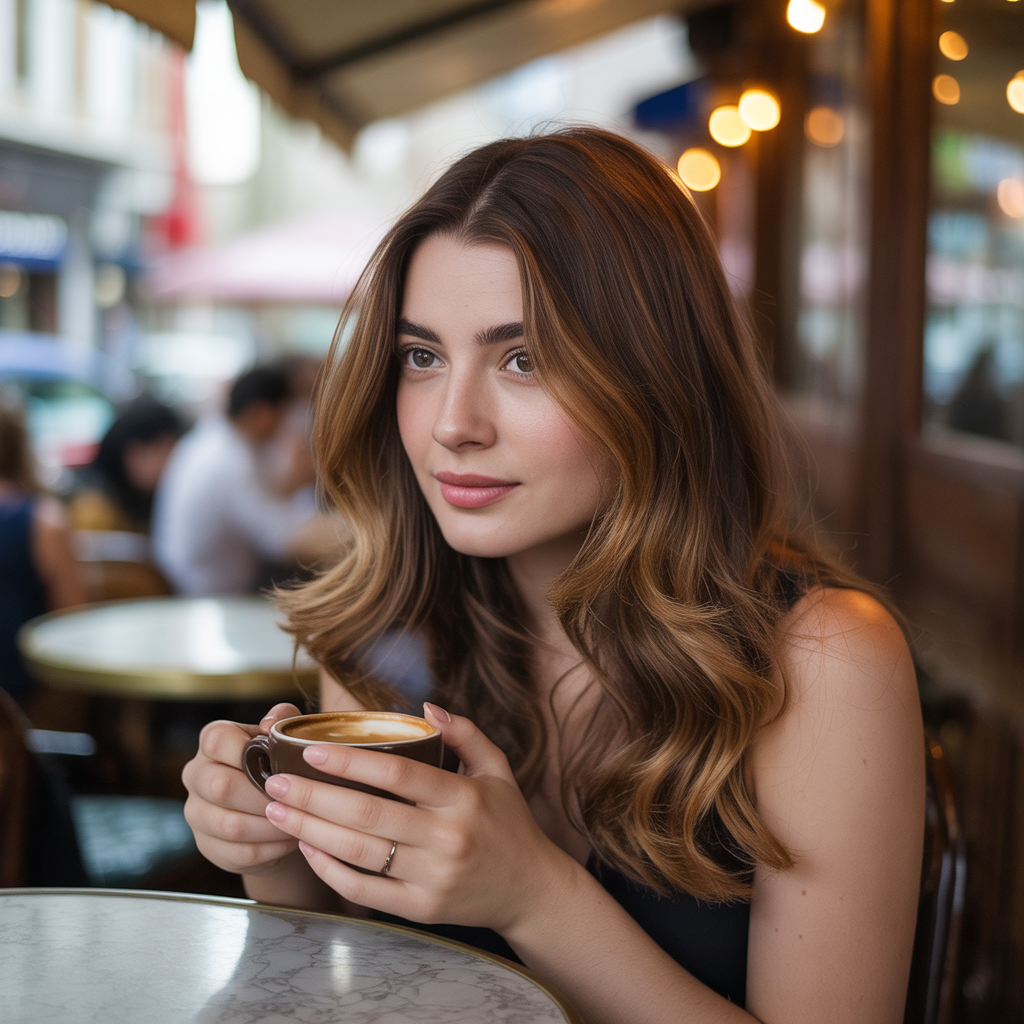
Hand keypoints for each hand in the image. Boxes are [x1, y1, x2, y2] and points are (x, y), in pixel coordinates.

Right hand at [182, 702, 303, 876]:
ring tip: (297, 820)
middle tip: (295, 799)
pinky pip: (239, 852)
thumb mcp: (285, 733)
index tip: (278, 762)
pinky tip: (290, 838)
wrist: (274, 806)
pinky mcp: (208, 846)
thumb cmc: (281, 761)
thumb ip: (282, 718)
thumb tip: (268, 726)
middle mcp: (196, 775)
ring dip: (271, 825)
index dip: (248, 751)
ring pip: (230, 825)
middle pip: (221, 787)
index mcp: (212, 741)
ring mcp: (197, 813)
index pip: (218, 740)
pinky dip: (271, 847)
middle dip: (264, 795)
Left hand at [260, 703, 578, 934]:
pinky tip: (306, 847)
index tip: (312, 751)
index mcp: (463, 798)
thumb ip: (465, 734)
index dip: (352, 762)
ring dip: (311, 830)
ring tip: (277, 810)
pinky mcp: (421, 908)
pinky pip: (366, 889)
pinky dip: (330, 870)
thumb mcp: (497, 770)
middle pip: (367, 816)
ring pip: (359, 853)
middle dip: (313, 796)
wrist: (530, 889)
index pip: (399, 774)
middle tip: (274, 781)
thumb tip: (426, 707)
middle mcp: (446, 838)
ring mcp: (432, 877)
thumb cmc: (509, 823)